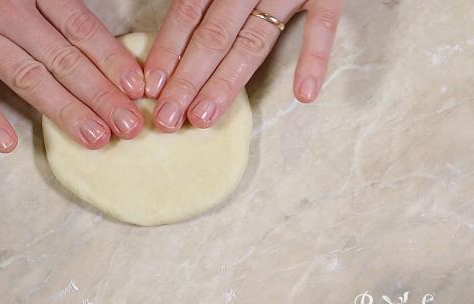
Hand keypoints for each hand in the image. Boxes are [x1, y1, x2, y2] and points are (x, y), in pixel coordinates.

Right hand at [0, 0, 145, 151]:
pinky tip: (7, 143)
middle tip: (130, 126)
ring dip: (63, 109)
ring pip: (24, 76)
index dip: (110, 60)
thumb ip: (51, 4)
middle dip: (100, 95)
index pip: (80, 28)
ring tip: (95, 138)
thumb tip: (90, 34)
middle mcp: (4, 11)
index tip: (137, 89)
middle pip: (62, 58)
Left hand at [144, 0, 344, 131]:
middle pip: (213, 37)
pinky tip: (303, 94)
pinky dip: (314, 58)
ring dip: (227, 82)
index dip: (167, 52)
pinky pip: (322, 25)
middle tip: (167, 118)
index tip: (152, 88)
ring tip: (205, 117)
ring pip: (254, 40)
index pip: (186, 15)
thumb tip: (173, 36)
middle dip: (187, 80)